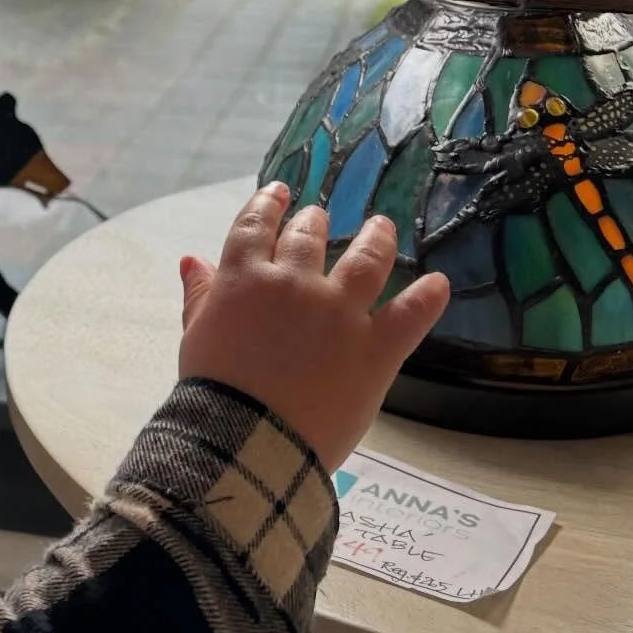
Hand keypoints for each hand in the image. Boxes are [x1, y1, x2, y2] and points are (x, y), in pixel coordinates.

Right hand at [178, 183, 449, 474]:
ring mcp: (339, 312)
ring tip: (382, 226)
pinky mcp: (375, 348)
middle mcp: (295, 283)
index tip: (280, 193)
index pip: (257, 225)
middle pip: (310, 236)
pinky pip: (409, 314)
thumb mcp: (196, 337)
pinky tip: (439, 284)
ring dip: (376, 237)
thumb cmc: (214, 393)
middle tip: (320, 216)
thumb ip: (199, 295)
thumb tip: (192, 259)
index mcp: (246, 278)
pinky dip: (428, 297)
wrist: (246, 439)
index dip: (269, 204)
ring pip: (366, 260)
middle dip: (314, 221)